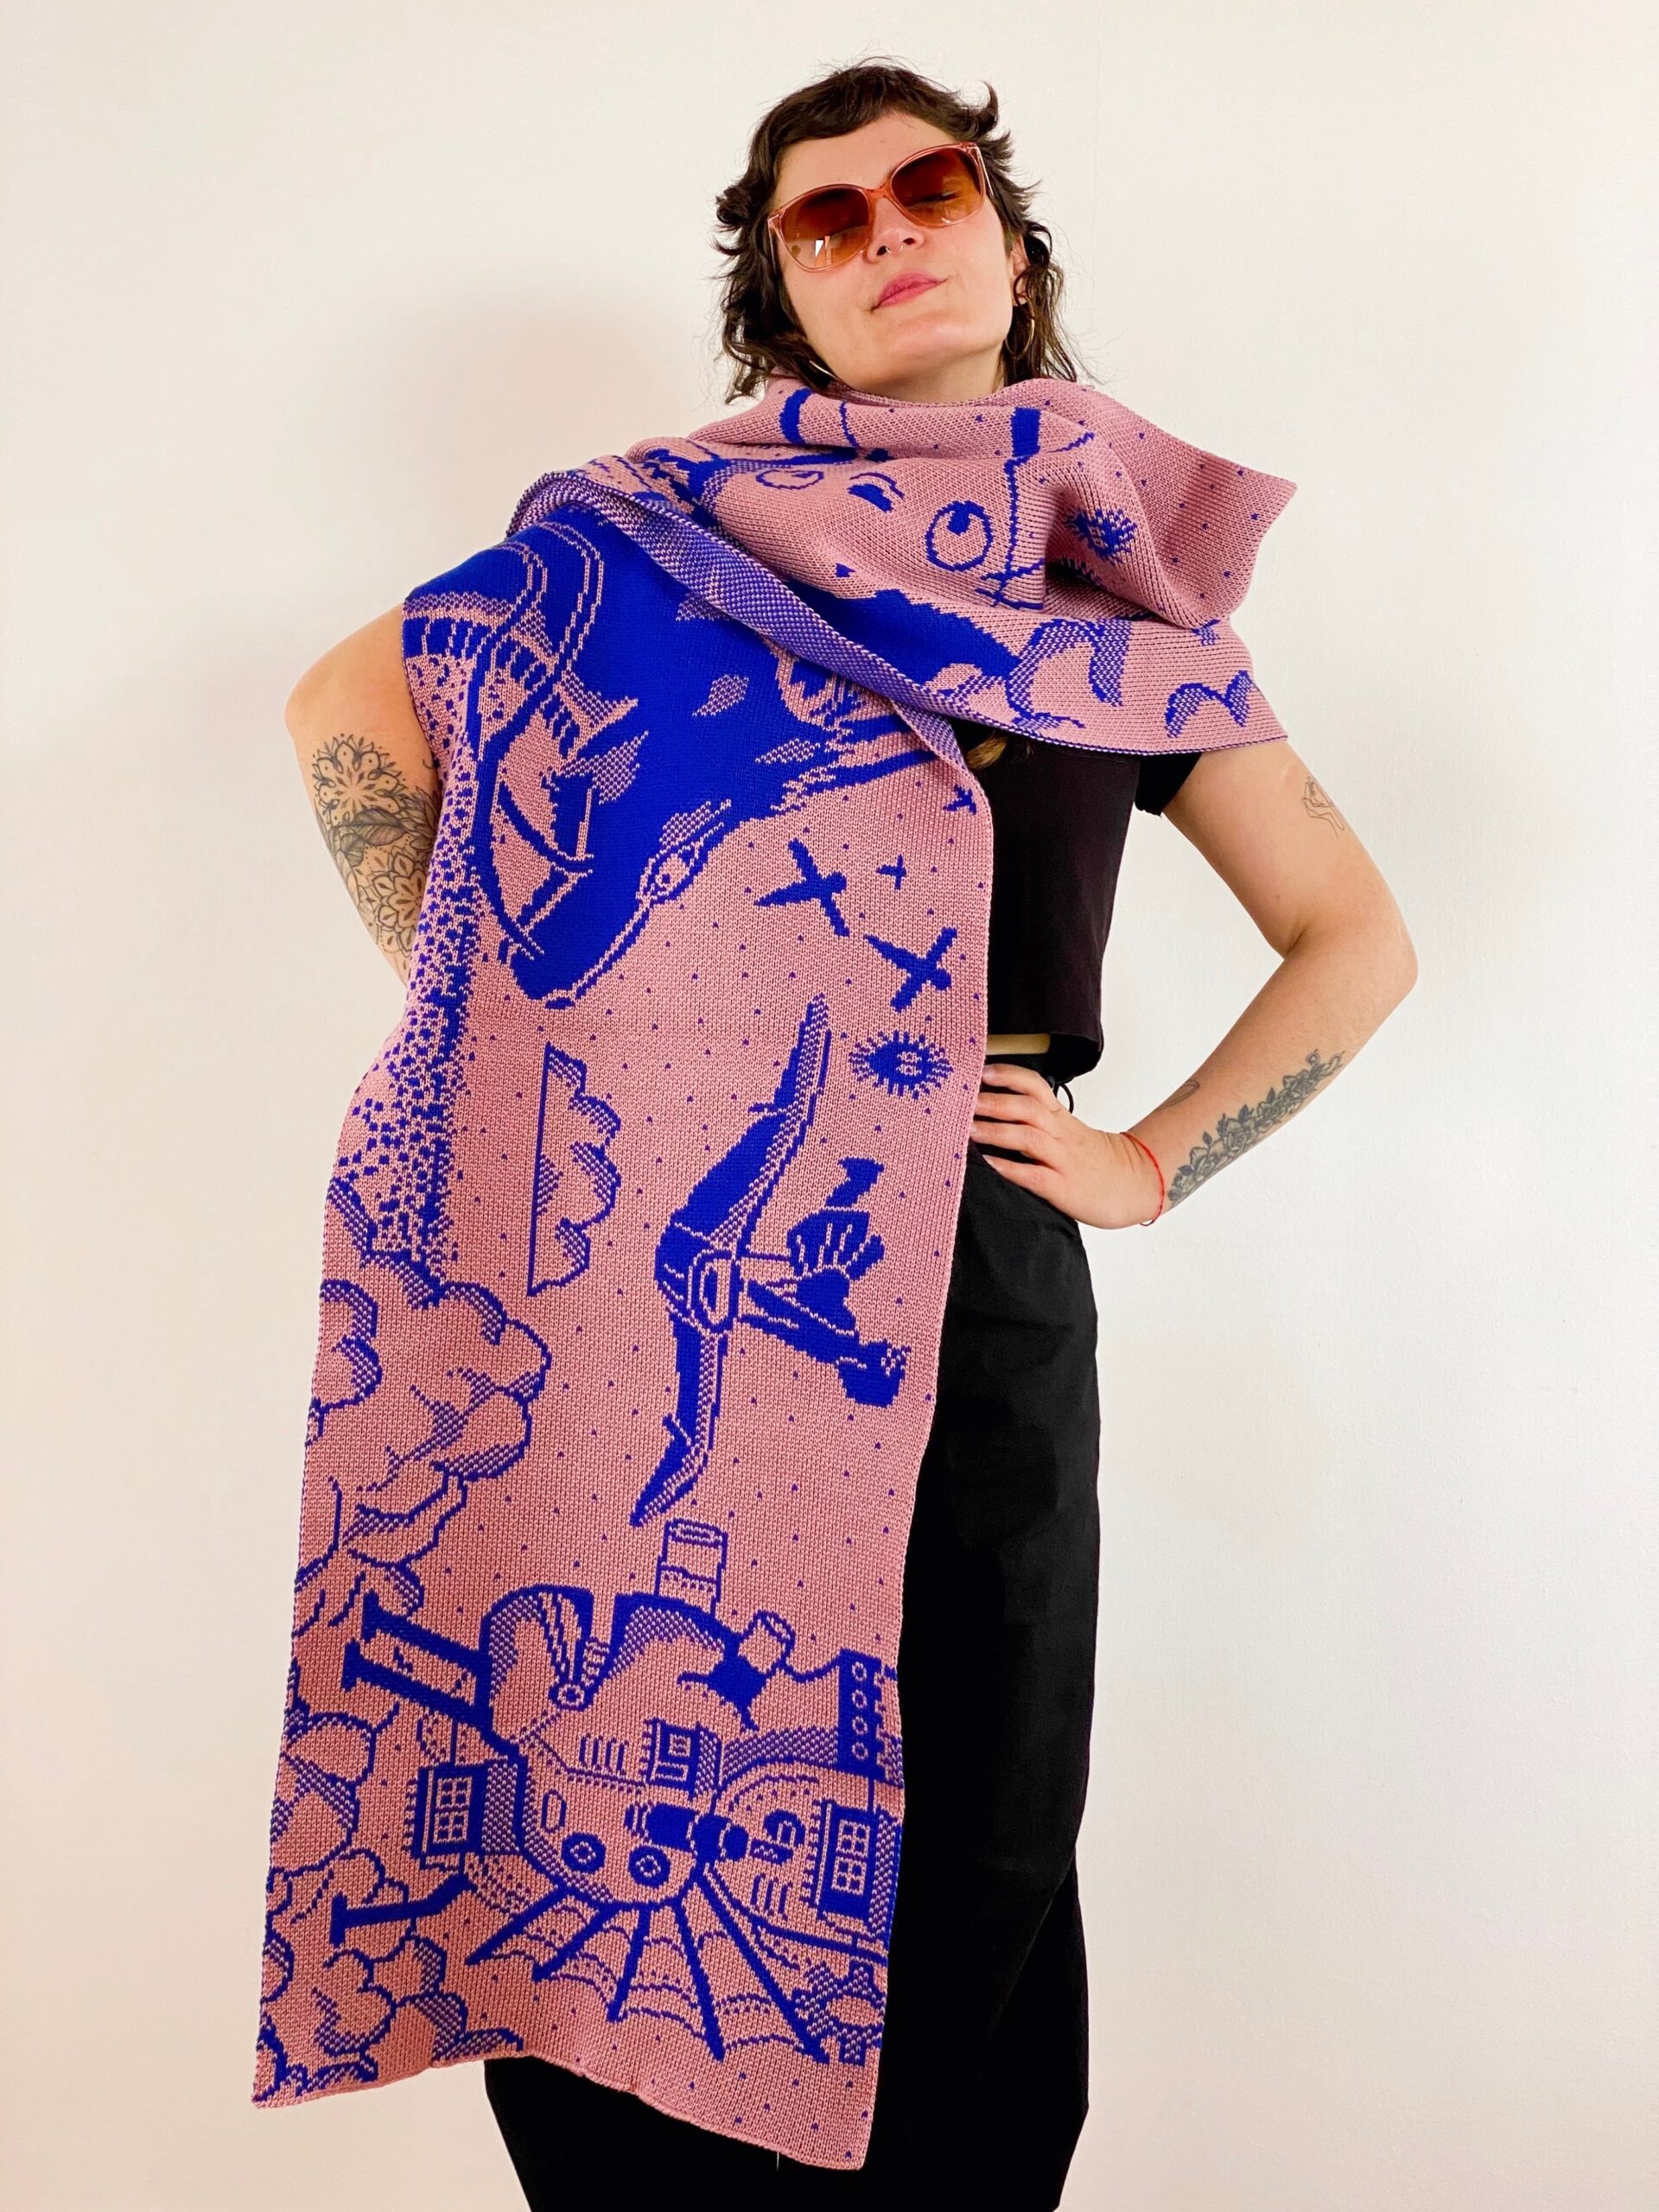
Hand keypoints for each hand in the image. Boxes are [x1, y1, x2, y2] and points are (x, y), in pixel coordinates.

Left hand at [971, 1065, 1163, 1229]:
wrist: (1137, 1184)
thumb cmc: (1097, 1161)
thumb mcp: (1070, 1133)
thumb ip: (1041, 1123)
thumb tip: (997, 1115)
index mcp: (1062, 1118)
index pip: (1035, 1086)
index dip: (1009, 1075)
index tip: (981, 1070)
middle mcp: (1061, 1134)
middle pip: (1026, 1107)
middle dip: (993, 1101)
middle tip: (962, 1101)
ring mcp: (1064, 1160)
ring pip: (1027, 1137)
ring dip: (994, 1131)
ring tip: (967, 1130)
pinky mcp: (1064, 1188)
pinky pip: (1033, 1175)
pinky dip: (1009, 1168)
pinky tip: (988, 1165)